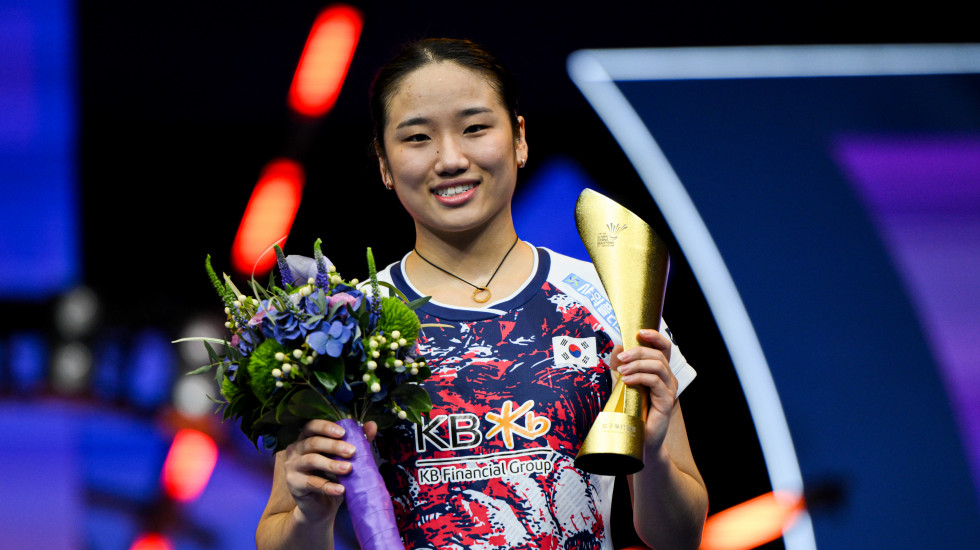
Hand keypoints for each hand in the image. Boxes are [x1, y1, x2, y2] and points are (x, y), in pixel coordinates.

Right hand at [281, 419, 377, 524]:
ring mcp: (292, 467)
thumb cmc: (332, 477)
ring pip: (311, 460)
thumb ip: (357, 440)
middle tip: (352, 451)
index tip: (343, 433)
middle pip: (313, 443)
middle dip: (334, 446)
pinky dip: (328, 486)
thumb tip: (372, 425)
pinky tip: (341, 489)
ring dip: (331, 464)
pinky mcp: (294, 484)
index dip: (326, 427)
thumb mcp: (344, 458)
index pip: (311, 426)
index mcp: (306, 439)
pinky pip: (312, 483)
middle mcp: (295, 451)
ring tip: (348, 468)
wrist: (321, 507)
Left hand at [609, 329, 677, 452]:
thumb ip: (620, 366)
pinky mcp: (666, 401)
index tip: (639, 332)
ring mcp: (669, 389)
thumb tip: (617, 347)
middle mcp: (668, 378)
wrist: (637, 436)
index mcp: (660, 370)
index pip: (663, 347)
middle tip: (621, 357)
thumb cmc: (632, 409)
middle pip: (658, 353)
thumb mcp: (622, 383)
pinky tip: (626, 381)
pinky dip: (639, 377)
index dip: (654, 336)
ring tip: (622, 371)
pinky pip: (655, 381)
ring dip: (637, 364)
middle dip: (638, 351)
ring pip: (658, 365)